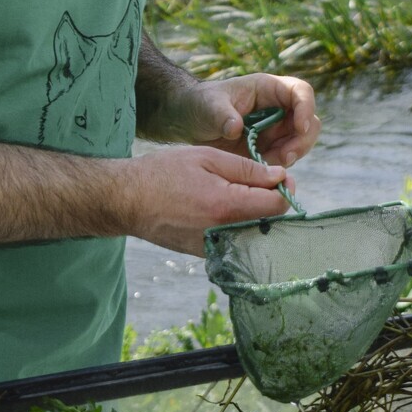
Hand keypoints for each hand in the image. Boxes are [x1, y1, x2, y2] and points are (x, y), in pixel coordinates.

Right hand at [127, 144, 294, 257]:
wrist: (127, 200)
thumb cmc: (163, 173)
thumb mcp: (206, 158)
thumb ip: (247, 168)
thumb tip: (279, 176)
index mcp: (226, 205)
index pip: (277, 205)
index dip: (284, 189)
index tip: (278, 177)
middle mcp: (223, 233)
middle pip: (270, 222)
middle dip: (272, 201)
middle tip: (260, 182)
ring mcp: (214, 247)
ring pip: (254, 234)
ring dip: (257, 215)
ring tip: (240, 194)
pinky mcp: (205, 254)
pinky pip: (236, 242)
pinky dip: (240, 226)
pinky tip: (224, 210)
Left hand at [181, 74, 319, 168]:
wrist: (191, 122)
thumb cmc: (201, 104)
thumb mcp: (208, 106)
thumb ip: (221, 115)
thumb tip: (236, 128)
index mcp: (269, 89)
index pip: (301, 92)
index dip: (306, 108)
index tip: (299, 127)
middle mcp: (279, 108)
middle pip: (309, 122)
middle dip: (302, 140)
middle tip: (284, 157)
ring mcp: (277, 129)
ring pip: (300, 143)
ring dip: (290, 156)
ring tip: (267, 165)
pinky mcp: (270, 148)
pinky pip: (284, 159)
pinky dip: (277, 167)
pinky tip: (260, 171)